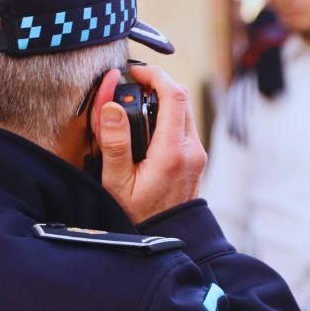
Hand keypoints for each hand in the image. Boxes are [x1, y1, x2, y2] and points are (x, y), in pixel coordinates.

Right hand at [92, 65, 206, 222]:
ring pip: (184, 111)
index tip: (135, 72)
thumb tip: (111, 106)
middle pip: (182, 98)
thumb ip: (114, 142)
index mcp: (173, 152)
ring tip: (134, 105)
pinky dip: (167, 117)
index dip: (155, 75)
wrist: (164, 238)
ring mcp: (198, 155)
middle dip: (157, 85)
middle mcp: (192, 150)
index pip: (174, 96)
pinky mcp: (196, 160)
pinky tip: (146, 126)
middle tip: (131, 86)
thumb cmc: (137, 215)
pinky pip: (184, 127)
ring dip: (162, 100)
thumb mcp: (117, 181)